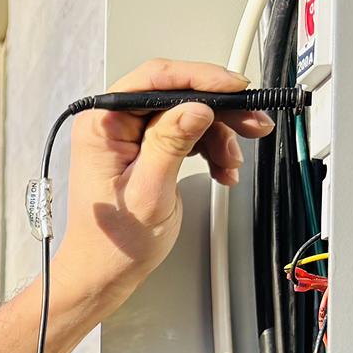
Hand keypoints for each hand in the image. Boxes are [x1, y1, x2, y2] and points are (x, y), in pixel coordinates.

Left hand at [55, 59, 276, 301]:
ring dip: (218, 136)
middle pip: (176, 96)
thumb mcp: (149, 192)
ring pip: (187, 116)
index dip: (199, 79)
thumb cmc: (113, 244)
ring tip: (231, 162)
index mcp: (102, 126)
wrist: (105, 273)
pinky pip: (185, 137)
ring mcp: (129, 138)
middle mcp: (113, 125)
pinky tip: (222, 169)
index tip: (233, 88)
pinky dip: (209, 150)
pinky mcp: (145, 152)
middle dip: (217, 111)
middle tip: (250, 122)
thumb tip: (196, 108)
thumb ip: (171, 144)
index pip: (155, 80)